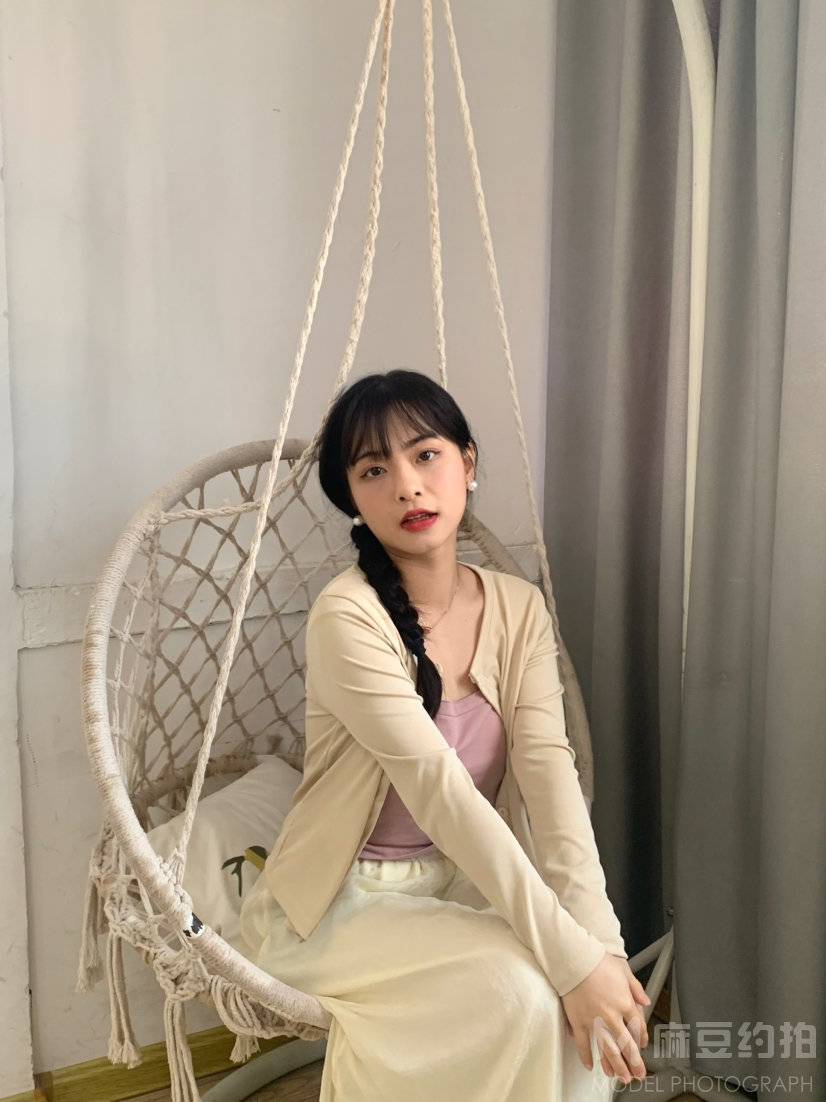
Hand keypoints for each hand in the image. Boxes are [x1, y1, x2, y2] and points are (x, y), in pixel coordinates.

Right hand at [561, 952, 650, 1085]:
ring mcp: (595, 1021)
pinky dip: (586, 1056)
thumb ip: (636, 988)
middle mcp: (612, 1016)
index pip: (637, 1027)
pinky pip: (583, 1043)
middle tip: (638, 1074)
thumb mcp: (624, 971)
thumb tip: (645, 1001)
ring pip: (608, 1049)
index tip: (642, 1047)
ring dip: (616, 1066)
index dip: (641, 1039)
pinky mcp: (579, 1021)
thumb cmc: (598, 961)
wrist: (576, 958)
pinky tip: (591, 1065)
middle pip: (626, 1044)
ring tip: (621, 1077)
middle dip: (634, 1062)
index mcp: (625, 1003)